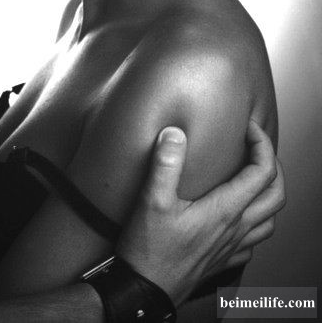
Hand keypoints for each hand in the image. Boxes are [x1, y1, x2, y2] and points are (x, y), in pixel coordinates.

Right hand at [117, 121, 284, 305]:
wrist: (144, 291)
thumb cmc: (149, 251)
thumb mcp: (152, 201)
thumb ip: (166, 164)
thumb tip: (175, 134)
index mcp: (224, 210)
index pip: (262, 171)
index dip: (261, 144)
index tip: (248, 128)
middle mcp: (235, 228)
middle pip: (276, 195)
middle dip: (273, 165)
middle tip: (255, 148)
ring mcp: (231, 246)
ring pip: (270, 220)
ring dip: (269, 194)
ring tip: (253, 178)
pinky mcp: (222, 260)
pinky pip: (253, 242)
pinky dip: (255, 224)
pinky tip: (239, 217)